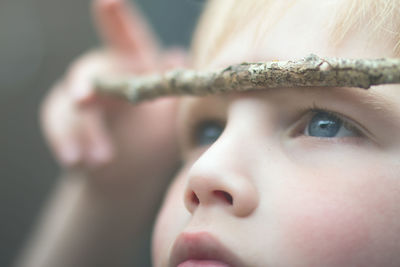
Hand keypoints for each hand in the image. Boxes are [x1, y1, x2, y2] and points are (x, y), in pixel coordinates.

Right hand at [41, 0, 185, 181]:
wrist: (127, 177)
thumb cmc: (154, 144)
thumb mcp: (172, 122)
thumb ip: (174, 92)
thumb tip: (178, 58)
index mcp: (135, 68)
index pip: (128, 40)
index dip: (118, 19)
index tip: (109, 1)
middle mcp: (106, 74)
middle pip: (90, 67)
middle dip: (86, 83)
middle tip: (85, 99)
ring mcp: (83, 95)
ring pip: (73, 101)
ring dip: (86, 130)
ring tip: (100, 160)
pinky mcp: (65, 116)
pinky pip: (57, 121)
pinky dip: (64, 140)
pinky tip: (75, 160)